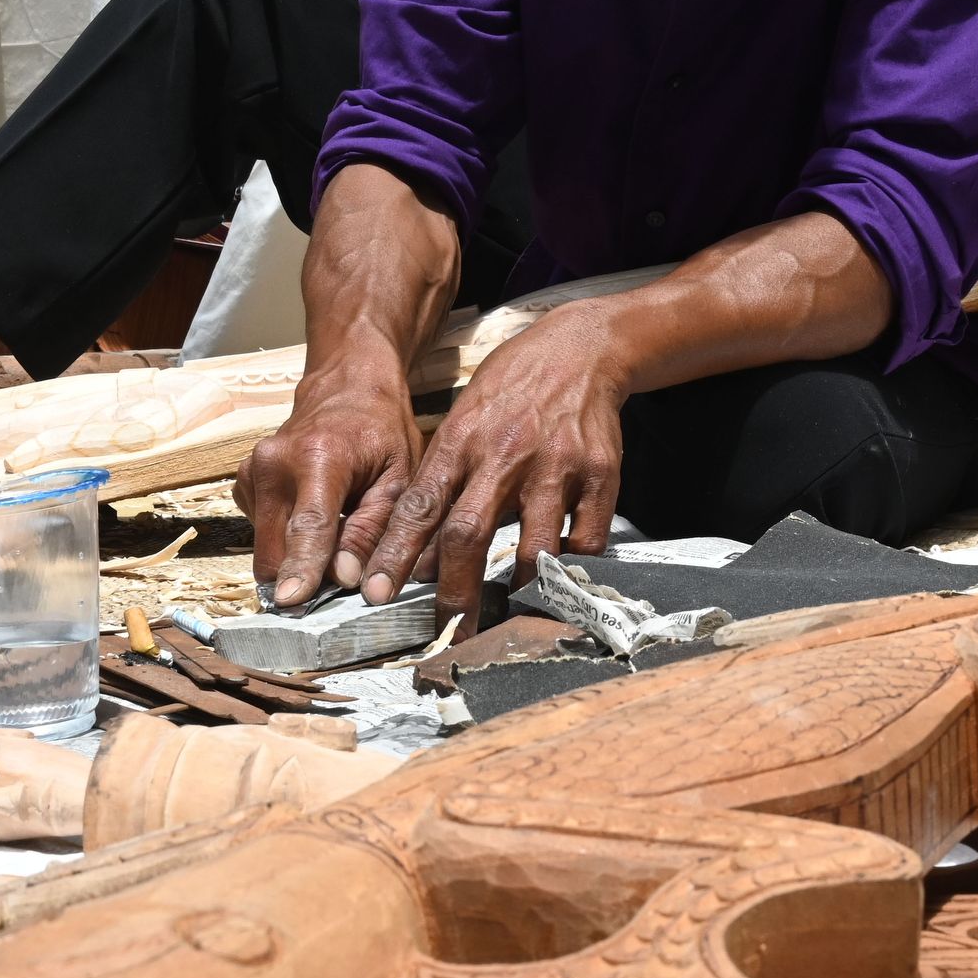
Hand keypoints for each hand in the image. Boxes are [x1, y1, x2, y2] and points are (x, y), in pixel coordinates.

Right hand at [240, 354, 424, 609]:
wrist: (344, 389)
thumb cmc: (380, 431)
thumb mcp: (398, 478)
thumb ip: (374, 530)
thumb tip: (350, 580)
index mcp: (319, 457)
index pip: (308, 526)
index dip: (301, 568)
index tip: (292, 601)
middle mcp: (274, 463)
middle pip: (275, 548)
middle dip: (303, 575)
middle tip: (341, 578)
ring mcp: (251, 472)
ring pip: (266, 548)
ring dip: (296, 557)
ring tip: (333, 533)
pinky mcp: (243, 484)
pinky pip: (262, 534)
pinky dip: (287, 539)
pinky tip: (312, 516)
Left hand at [339, 303, 628, 612]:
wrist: (580, 348)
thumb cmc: (510, 393)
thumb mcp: (462, 423)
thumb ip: (440, 485)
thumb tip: (417, 556)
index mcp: (461, 440)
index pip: (419, 507)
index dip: (396, 554)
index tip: (377, 594)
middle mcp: (505, 453)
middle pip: (469, 534)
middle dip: (455, 592)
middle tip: (450, 629)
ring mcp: (556, 464)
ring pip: (534, 548)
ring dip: (520, 589)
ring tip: (511, 609)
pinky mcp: (601, 473)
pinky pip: (587, 539)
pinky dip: (572, 564)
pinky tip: (561, 569)